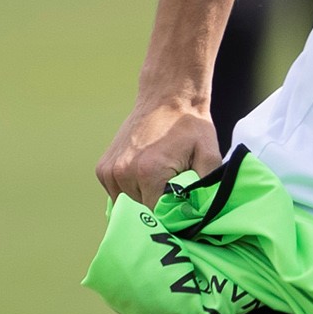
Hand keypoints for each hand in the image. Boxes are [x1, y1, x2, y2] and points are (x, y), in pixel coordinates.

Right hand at [96, 92, 218, 205]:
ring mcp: (110, 171)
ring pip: (129, 204)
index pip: (159, 215)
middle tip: (172, 182)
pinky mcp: (103, 169)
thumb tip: (202, 216)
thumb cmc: (189, 126)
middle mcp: (123, 173)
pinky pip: (117, 194)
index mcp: (148, 173)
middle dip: (159, 204)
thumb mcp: (209, 155)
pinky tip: (144, 172)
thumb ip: (207, 188)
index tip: (183, 201)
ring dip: (144, 196)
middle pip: (143, 210)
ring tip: (158, 174)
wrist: (167, 97)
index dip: (173, 212)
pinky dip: (131, 189)